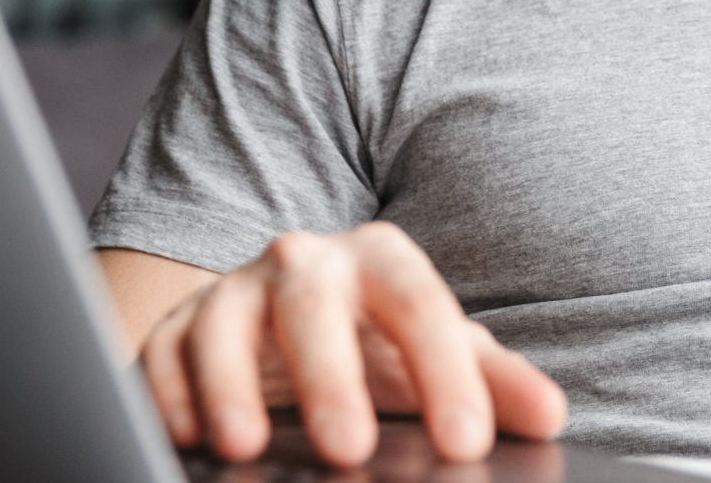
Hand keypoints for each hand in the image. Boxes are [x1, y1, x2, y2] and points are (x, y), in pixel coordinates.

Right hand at [137, 222, 567, 465]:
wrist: (295, 315)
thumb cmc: (377, 340)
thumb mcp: (439, 353)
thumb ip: (493, 382)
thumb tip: (548, 412)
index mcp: (379, 261)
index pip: (419, 305)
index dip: (444, 371)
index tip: (467, 440)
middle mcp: (304, 262)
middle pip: (313, 305)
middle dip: (330, 376)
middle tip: (352, 449)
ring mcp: (235, 290)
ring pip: (223, 321)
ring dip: (229, 384)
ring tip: (242, 445)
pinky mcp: (177, 325)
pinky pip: (163, 349)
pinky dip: (167, 389)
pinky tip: (185, 433)